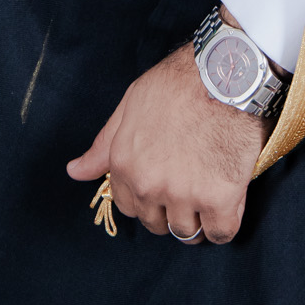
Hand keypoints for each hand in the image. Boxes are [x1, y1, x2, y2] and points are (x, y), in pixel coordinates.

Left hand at [66, 36, 265, 244]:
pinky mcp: (219, 198)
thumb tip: (75, 171)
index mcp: (125, 164)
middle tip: (189, 188)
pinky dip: (225, 224)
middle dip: (169, 211)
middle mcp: (149, 185)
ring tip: (209, 198)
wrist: (224, 72)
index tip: (164, 185)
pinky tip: (229, 205)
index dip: (147, 197)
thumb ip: (105, 144)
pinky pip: (221, 232)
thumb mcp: (131, 104)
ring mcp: (184, 194)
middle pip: (156, 223)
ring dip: (198, 221)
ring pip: (187, 232)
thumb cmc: (178, 82)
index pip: (128, 206)